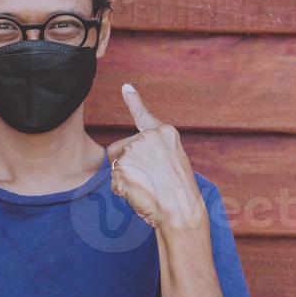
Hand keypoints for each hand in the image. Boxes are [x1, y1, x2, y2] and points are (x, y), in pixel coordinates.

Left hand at [107, 83, 204, 231]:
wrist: (180, 209)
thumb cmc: (180, 194)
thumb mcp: (173, 164)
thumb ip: (153, 154)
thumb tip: (127, 158)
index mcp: (165, 133)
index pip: (144, 116)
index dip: (133, 101)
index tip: (125, 87)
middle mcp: (148, 136)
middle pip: (121, 148)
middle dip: (127, 166)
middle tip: (150, 181)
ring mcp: (135, 148)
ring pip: (117, 165)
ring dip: (126, 179)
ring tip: (148, 188)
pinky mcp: (123, 164)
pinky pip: (114, 181)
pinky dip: (123, 191)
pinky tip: (140, 193)